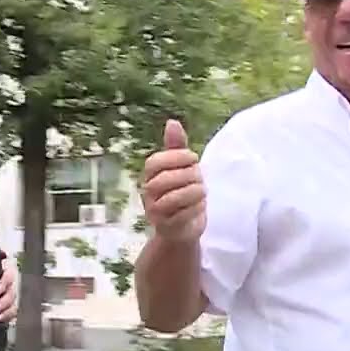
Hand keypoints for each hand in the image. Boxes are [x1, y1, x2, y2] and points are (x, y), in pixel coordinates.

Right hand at [141, 119, 205, 243]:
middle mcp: (148, 194)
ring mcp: (155, 212)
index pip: (154, 163)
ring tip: (202, 192)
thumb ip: (176, 146)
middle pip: (164, 180)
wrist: (182, 228)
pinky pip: (181, 216)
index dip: (176, 157)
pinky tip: (200, 206)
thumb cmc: (182, 193)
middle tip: (200, 177)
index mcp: (149, 176)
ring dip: (194, 192)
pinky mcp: (167, 228)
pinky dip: (196, 209)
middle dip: (188, 176)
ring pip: (173, 199)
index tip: (194, 158)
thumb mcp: (181, 167)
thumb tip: (172, 122)